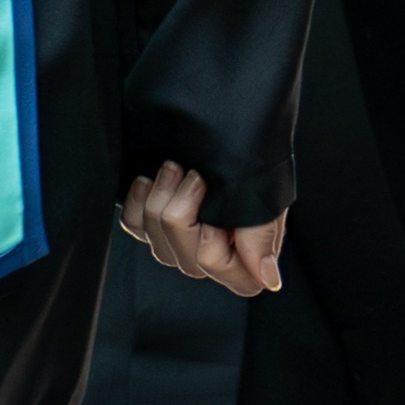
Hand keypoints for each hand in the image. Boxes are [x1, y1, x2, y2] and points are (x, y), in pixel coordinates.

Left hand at [118, 163, 286, 297]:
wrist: (224, 125)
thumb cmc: (251, 157)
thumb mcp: (265, 194)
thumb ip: (262, 236)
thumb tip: (268, 279)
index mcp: (245, 260)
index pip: (216, 267)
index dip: (211, 236)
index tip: (218, 201)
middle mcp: (211, 260)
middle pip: (184, 257)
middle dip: (184, 207)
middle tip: (194, 175)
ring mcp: (180, 245)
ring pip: (158, 243)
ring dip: (164, 197)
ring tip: (176, 168)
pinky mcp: (154, 227)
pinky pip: (135, 228)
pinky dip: (138, 200)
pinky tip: (149, 180)